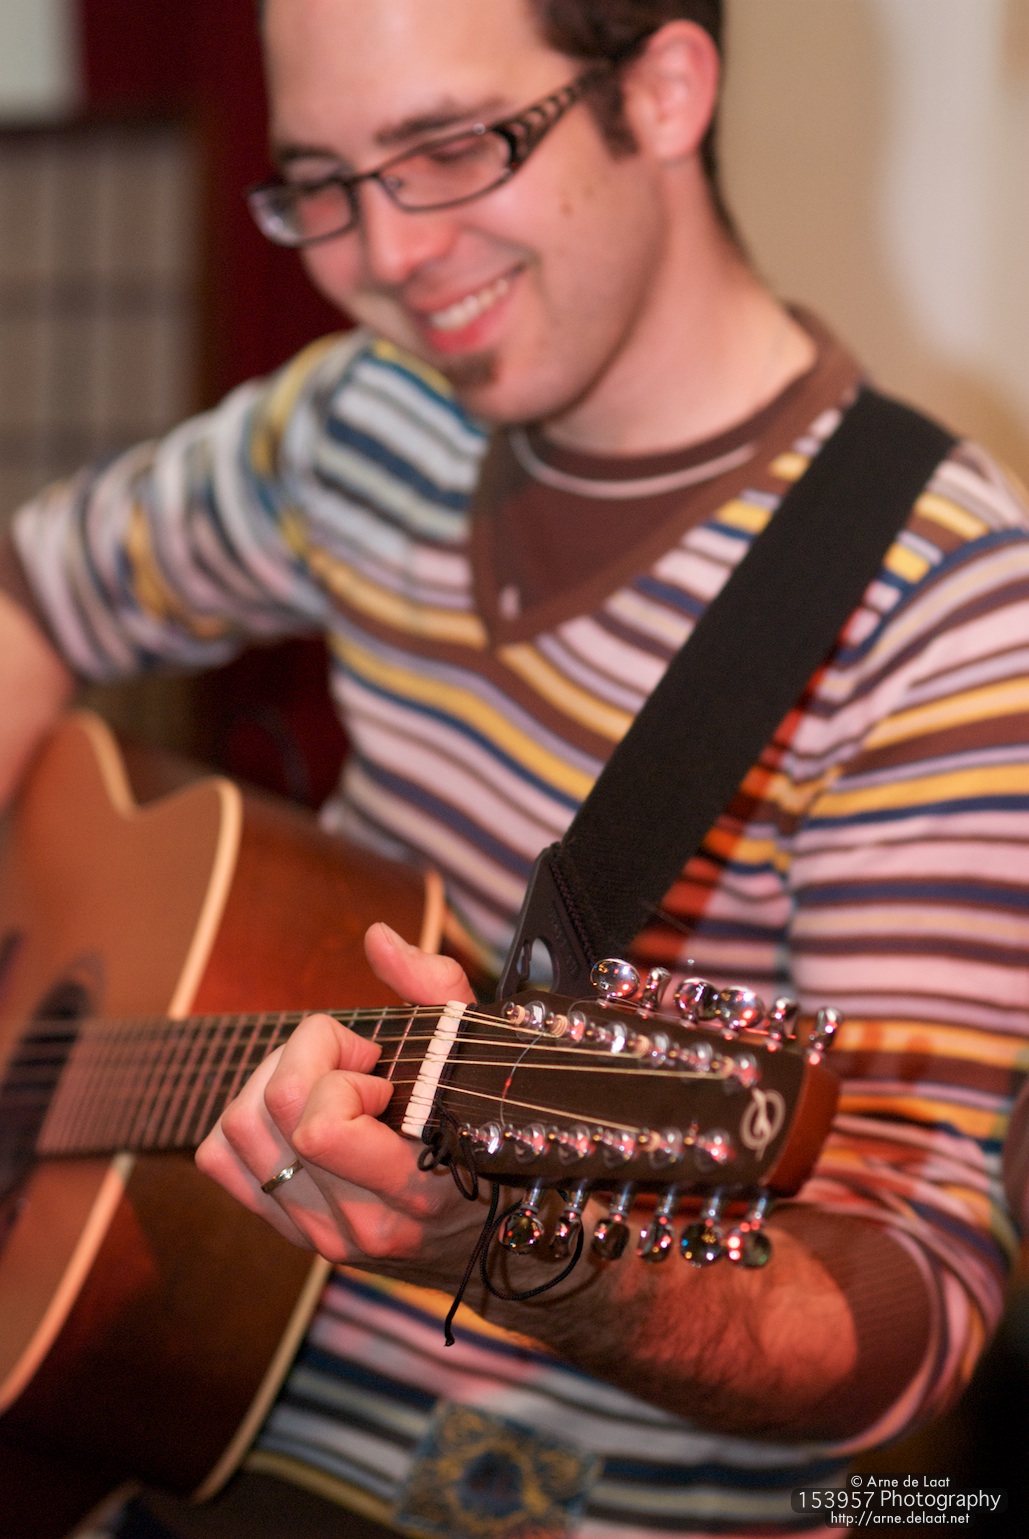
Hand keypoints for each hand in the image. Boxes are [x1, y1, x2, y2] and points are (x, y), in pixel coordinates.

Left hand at [195, 922, 484, 1280]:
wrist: (491, 1231)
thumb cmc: (489, 1128)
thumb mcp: (479, 1054)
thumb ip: (435, 989)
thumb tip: (376, 938)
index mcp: (415, 1187)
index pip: (319, 1129)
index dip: (337, 1071)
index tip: (378, 1065)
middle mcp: (361, 1223)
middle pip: (270, 1114)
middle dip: (306, 1058)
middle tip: (353, 1060)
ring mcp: (319, 1234)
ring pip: (235, 1132)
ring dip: (274, 1083)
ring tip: (328, 1081)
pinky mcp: (289, 1230)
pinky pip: (219, 1160)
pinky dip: (246, 1120)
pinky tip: (298, 1112)